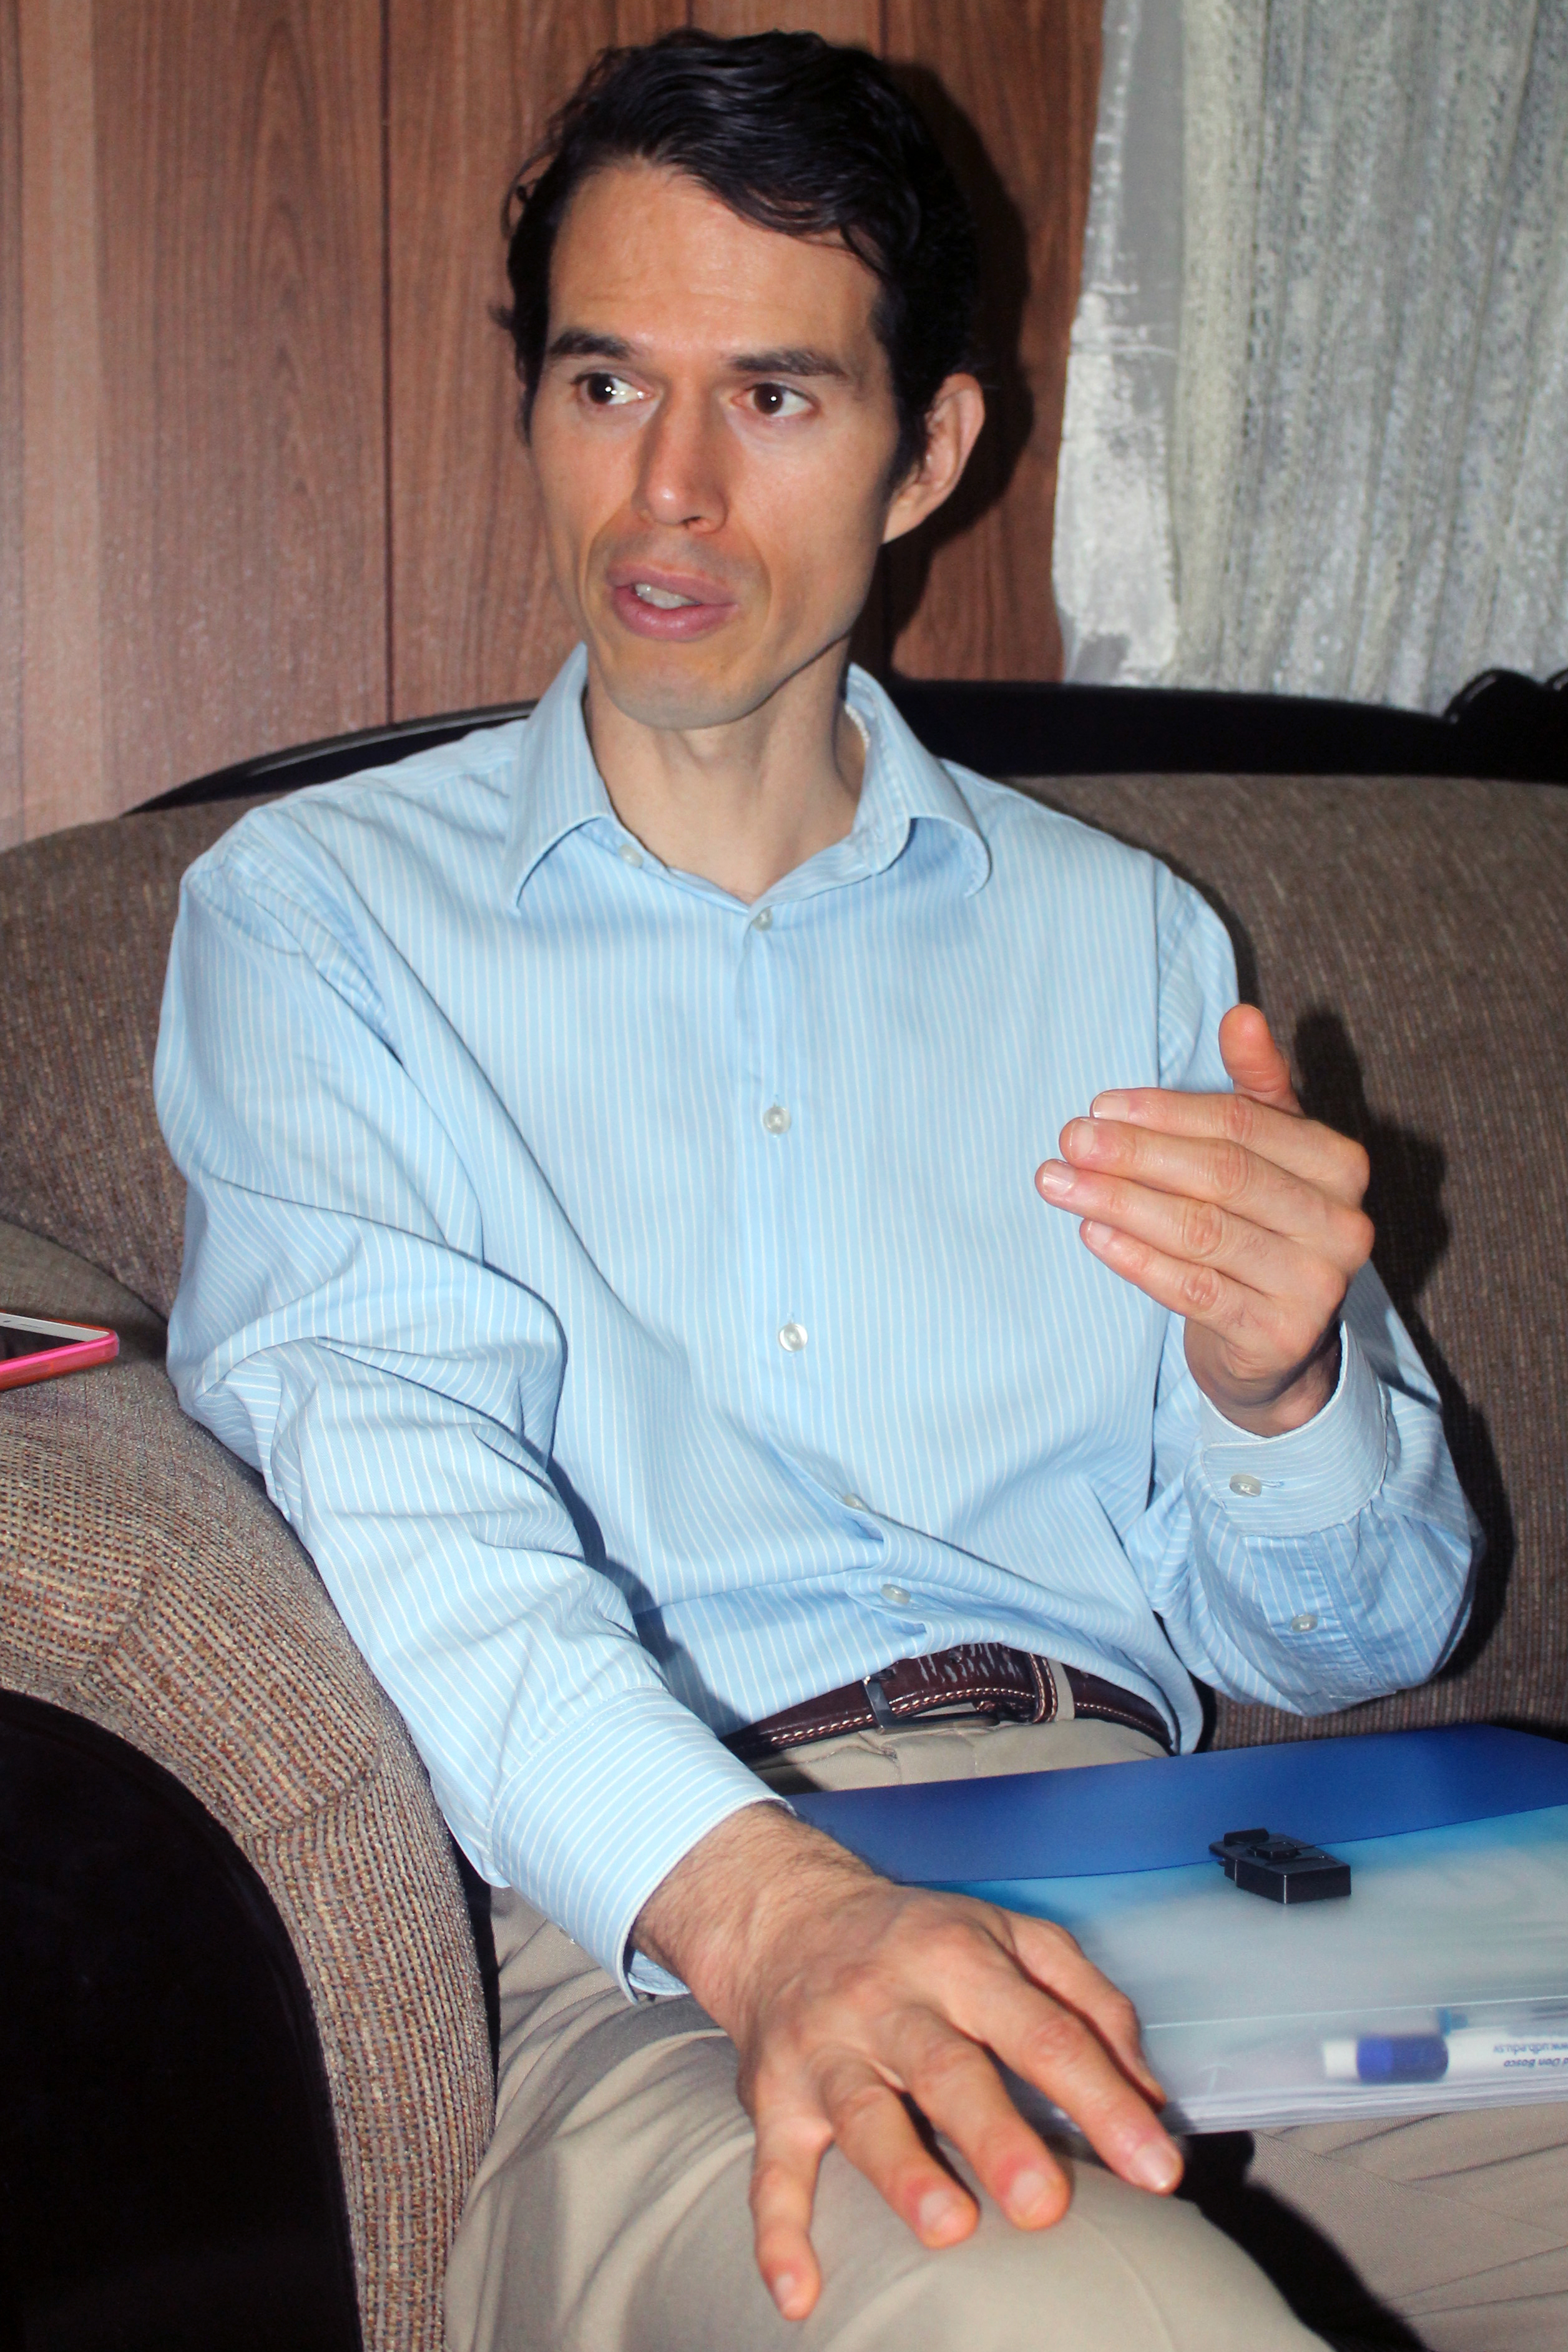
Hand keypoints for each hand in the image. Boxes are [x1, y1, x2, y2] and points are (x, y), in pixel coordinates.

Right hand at [633, 1805, 1179, 2321]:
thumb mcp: (1012, 1935)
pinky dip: (779, 2231)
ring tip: (948, 2228)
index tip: (1155, 2168)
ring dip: (902, 2172)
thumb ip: (1088, 2004)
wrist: (786, 1914)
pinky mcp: (772, 2095)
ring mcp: (825, 2049)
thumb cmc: (920, 1939)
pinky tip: (799, 2292)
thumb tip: (1149, 2095)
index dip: (1103, 2100)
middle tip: (1046, 2203)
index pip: (1043, 2032)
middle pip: (946, 2068)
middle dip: (996, 2135)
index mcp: (959, 1959)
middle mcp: (889, 2000)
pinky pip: (771, 2167)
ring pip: (862, 2112)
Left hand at [1035, 1004, 1372, 1434]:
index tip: (1100, 1104)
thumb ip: (1259, 1085)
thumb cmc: (1262, 1226)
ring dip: (1120, 1202)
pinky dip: (1137, 1259)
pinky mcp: (1277, 1337)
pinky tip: (1091, 1233)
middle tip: (1070, 1140)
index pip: (1246, 1124)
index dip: (1167, 1112)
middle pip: (1222, 1175)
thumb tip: (1242, 1014)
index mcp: (1342, 1165)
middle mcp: (1342, 1224)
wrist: (1275, 1343)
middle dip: (1135, 1154)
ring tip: (1058, 1182)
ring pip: (1202, 1232)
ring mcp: (1315, 1286)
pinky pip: (1194, 1290)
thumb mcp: (1271, 1150)